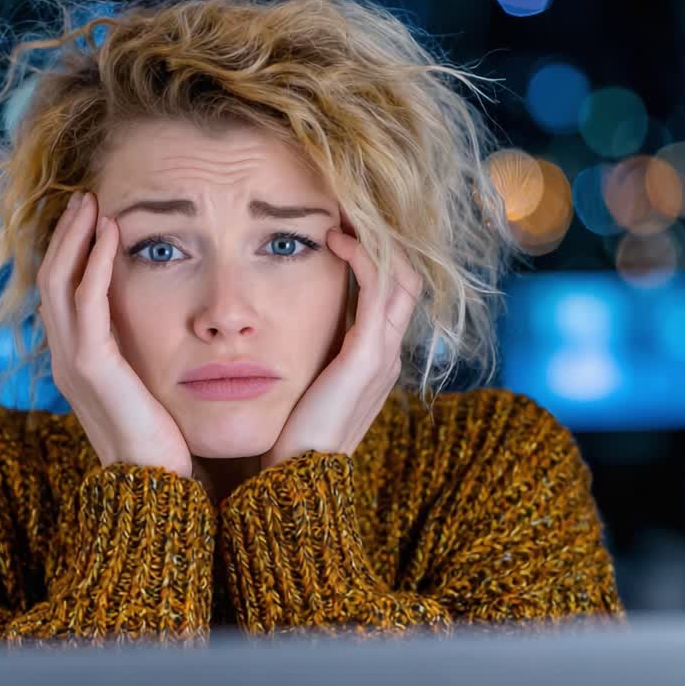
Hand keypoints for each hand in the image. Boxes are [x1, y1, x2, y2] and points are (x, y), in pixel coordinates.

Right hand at [36, 191, 193, 477]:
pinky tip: (112, 234)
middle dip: (68, 233)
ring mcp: (72, 362)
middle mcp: (66, 357)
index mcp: (79, 361)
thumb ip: (148, 357)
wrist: (157, 488)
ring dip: (76, 237)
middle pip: (52, 278)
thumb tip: (174, 330)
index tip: (94, 216)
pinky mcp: (89, 367)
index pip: (63, 292)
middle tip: (87, 195)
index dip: (73, 251)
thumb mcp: (152, 387)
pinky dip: (94, 263)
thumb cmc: (164, 442)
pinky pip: (85, 302)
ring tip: (93, 202)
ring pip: (59, 282)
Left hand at [261, 228, 423, 469]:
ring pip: (401, 277)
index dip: (373, 254)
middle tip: (347, 206)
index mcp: (373, 358)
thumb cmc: (290, 435)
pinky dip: (364, 258)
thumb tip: (278, 324)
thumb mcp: (302, 384)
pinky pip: (380, 290)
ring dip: (375, 239)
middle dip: (381, 239)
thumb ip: (304, 354)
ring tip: (344, 212)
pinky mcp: (367, 357)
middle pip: (406, 277)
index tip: (338, 226)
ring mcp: (383, 354)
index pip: (391, 292)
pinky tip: (335, 240)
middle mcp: (387, 352)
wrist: (298, 479)